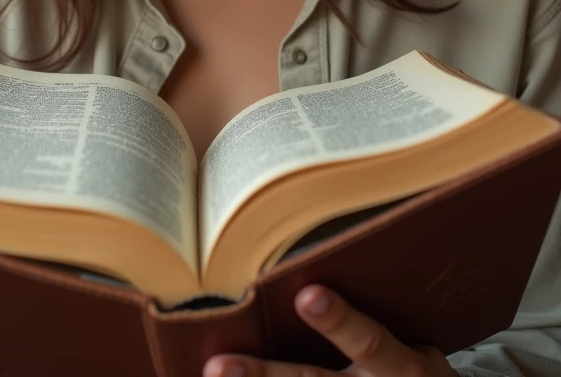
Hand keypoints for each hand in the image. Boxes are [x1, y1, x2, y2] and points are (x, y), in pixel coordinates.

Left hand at [202, 285, 455, 376]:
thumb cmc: (417, 370)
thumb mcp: (419, 344)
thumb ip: (376, 313)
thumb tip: (314, 268)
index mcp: (404, 368)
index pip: (370, 341)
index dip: (339, 321)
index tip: (307, 296)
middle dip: (266, 376)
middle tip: (221, 365)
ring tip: (213, 372)